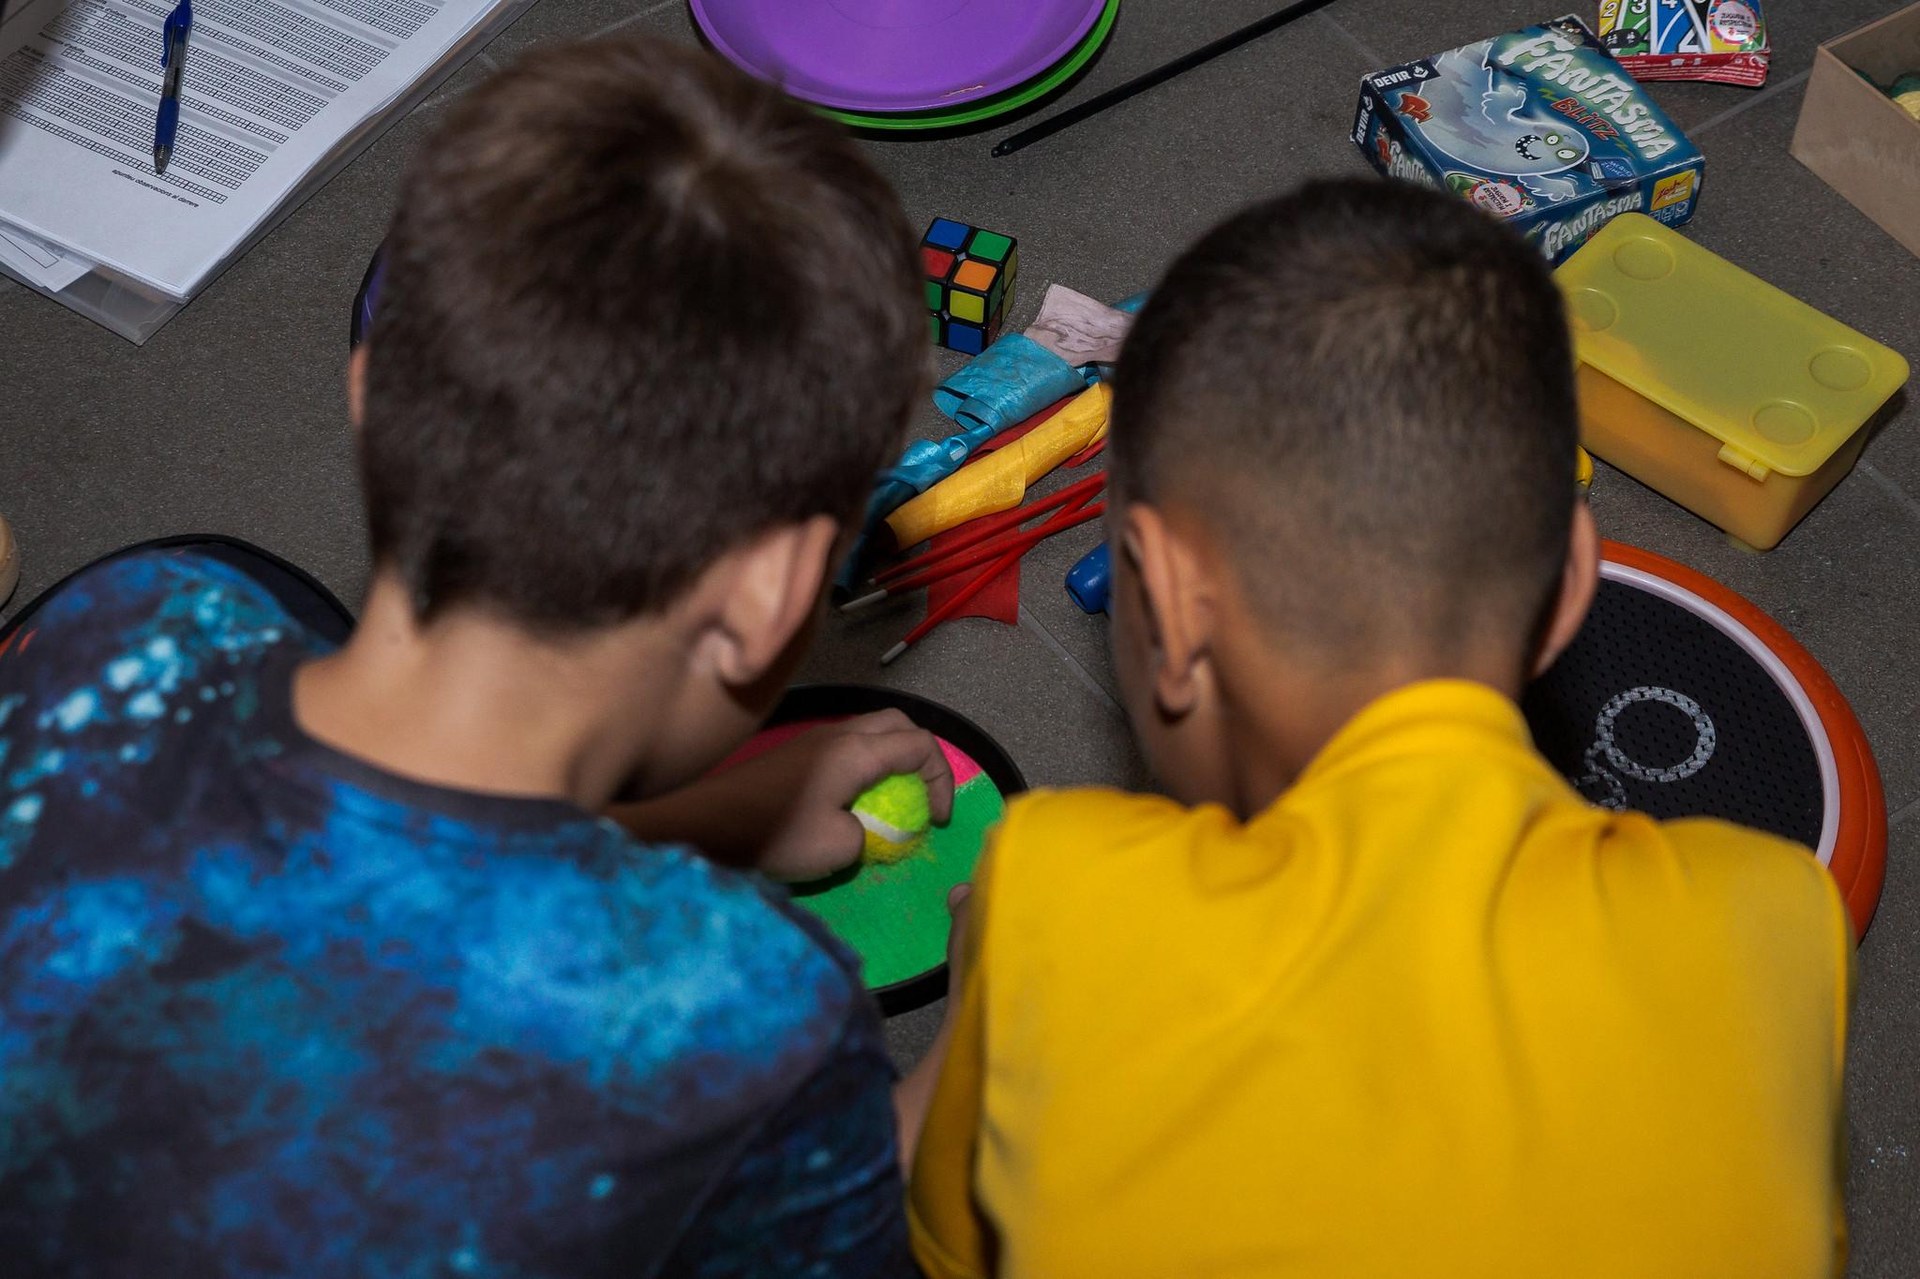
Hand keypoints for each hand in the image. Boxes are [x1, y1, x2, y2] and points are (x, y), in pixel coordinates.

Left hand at [609, 710, 953, 881]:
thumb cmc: (774, 834)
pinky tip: (854, 801)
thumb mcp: (838, 847)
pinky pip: (848, 746)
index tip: (936, 819)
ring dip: (892, 761)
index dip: (941, 778)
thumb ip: (870, 835)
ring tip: (892, 802)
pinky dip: (866, 767)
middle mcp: (839, 734)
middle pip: (898, 724)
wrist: (705, 824)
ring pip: (871, 731)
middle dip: (922, 758)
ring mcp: (814, 740)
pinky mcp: (795, 754)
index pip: (919, 744)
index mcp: (857, 752)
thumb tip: (866, 828)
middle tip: (923, 799)